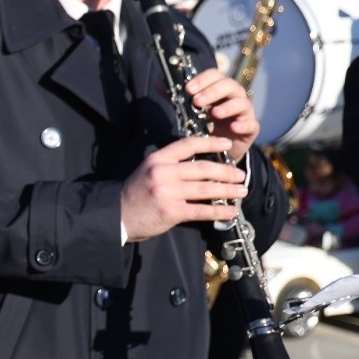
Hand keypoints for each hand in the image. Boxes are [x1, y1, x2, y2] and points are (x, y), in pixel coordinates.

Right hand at [121, 135, 248, 242]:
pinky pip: (201, 210)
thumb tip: (202, 167)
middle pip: (203, 168)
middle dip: (226, 172)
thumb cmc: (135, 194)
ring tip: (242, 191)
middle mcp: (162, 173)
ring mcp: (167, 192)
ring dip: (228, 191)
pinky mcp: (171, 211)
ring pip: (206, 189)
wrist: (116, 215)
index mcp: (157, 159)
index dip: (210, 142)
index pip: (188, 145)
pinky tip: (231, 211)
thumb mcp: (148, 171)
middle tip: (241, 175)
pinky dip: (219, 211)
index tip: (227, 144)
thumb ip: (171, 166)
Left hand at [185, 68, 258, 161]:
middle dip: (212, 91)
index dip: (202, 79)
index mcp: (218, 89)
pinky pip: (251, 123)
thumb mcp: (189, 110)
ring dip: (227, 106)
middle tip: (197, 101)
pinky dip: (244, 124)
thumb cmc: (205, 124)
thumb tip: (158, 82)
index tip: (188, 89)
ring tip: (214, 113)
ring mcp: (244, 112)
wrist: (220, 148)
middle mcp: (233, 97)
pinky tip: (234, 127)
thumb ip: (176, 96)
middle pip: (229, 85)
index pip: (214, 75)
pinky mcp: (251, 128)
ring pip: (241, 102)